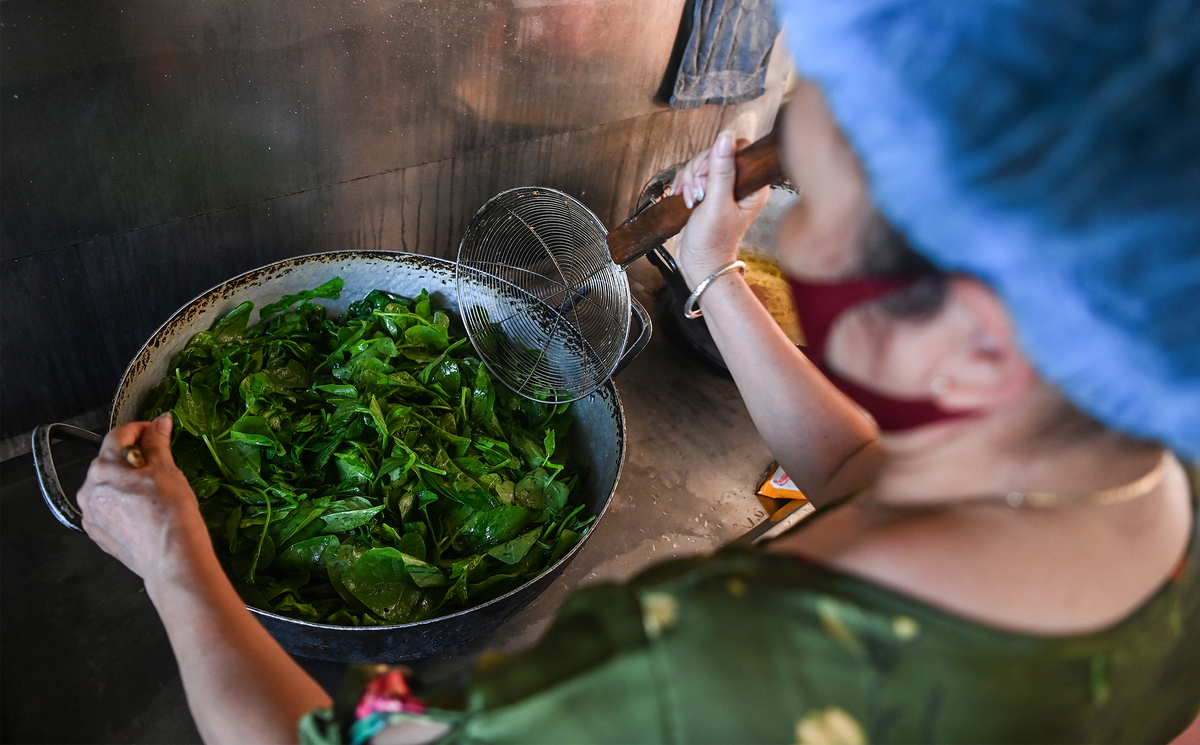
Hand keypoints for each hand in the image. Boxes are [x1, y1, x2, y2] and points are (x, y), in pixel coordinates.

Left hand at [78, 414, 212, 588]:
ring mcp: (91, 514)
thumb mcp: (167, 469)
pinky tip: (143, 511)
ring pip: (107, 486)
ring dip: (126, 481)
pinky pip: (108, 509)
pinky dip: (122, 504)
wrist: (171, 558)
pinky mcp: (97, 534)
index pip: (119, 435)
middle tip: (160, 463)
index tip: (157, 431)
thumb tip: (160, 420)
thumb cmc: (170, 511)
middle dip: (133, 457)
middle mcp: (89, 489)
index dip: (141, 429)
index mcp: (103, 468)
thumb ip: (157, 442)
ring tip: (153, 490)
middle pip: (110, 461)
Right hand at [670, 129, 770, 286]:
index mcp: (752, 186)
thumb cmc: (713, 242)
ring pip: (702, 164)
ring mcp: (722, 188)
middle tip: (698, 193)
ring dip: (690, 179)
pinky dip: (684, 183)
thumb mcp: (717, 204)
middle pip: (716, 154)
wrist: (699, 265)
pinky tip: (684, 197)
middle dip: (699, 171)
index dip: (717, 157)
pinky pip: (693, 174)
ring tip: (691, 199)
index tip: (707, 176)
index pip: (737, 148)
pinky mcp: (707, 192)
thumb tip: (725, 137)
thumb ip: (722, 171)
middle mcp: (739, 184)